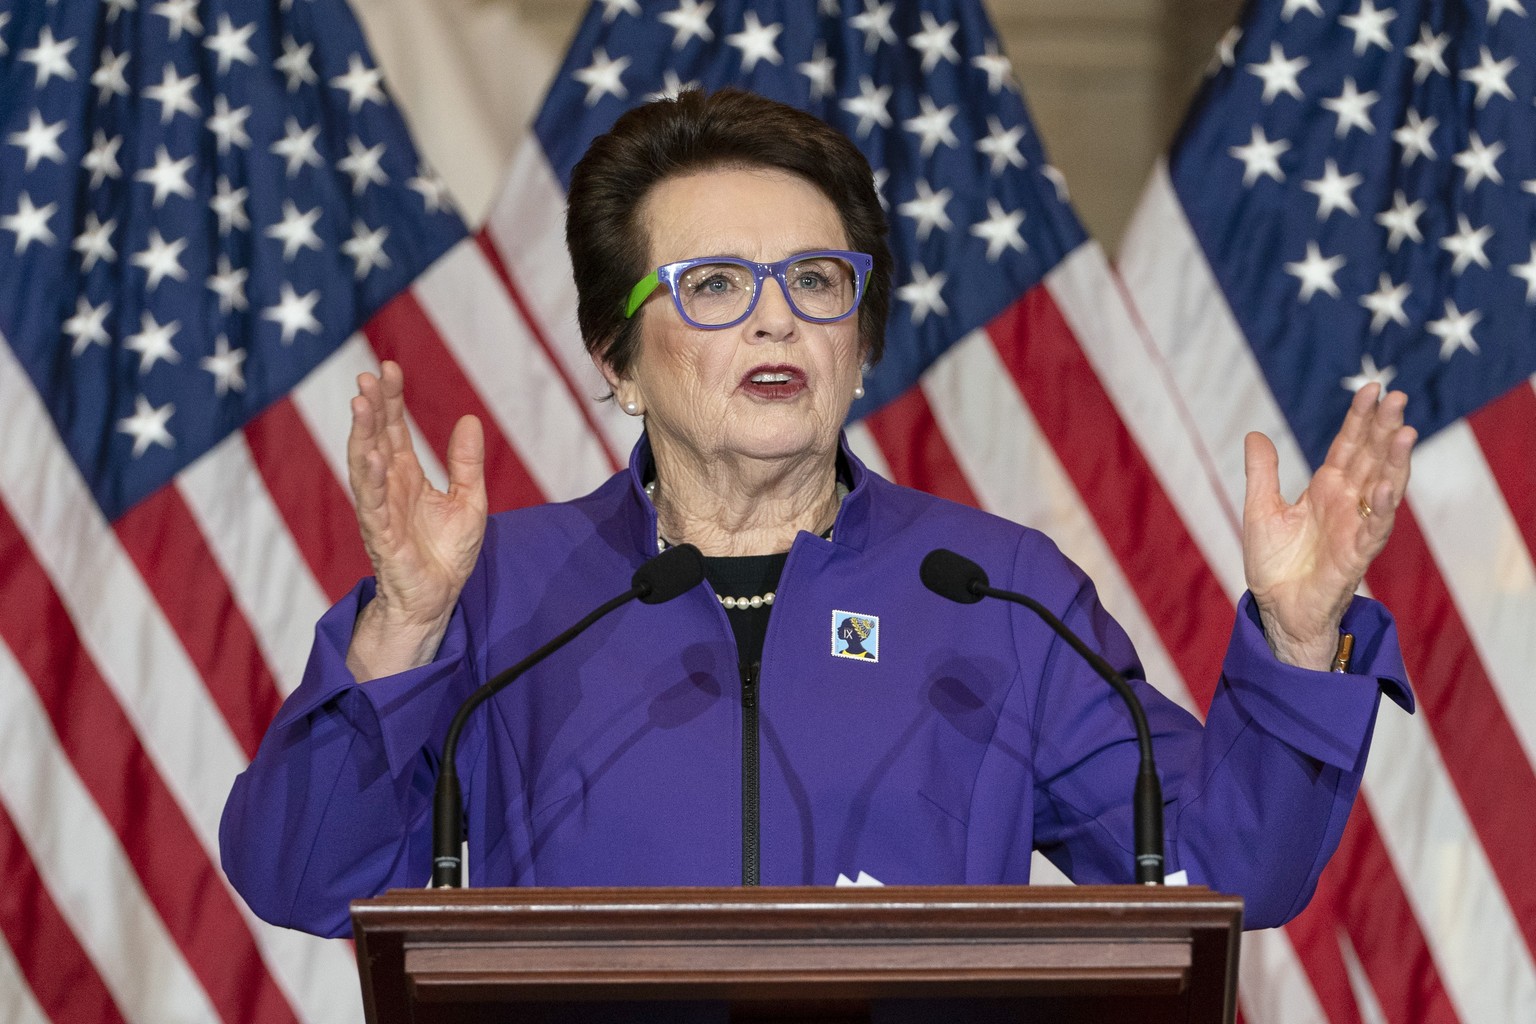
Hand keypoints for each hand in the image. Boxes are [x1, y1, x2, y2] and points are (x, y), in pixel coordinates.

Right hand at [344, 361, 486, 680]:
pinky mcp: (381, 536)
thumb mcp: (469, 499)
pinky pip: (373, 504)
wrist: (438, 598)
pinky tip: (371, 454)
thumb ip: (466, 462)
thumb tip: (469, 418)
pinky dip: (371, 479)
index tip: (388, 367)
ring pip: (364, 466)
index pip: (394, 428)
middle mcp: (388, 487)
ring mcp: (381, 510)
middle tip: (367, 375)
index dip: (391, 399)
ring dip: (361, 434)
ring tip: (361, 402)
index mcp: (406, 475)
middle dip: (371, 406)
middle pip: (375, 438)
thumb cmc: (447, 552)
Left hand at [1242, 384, 1415, 669]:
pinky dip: (1382, 508)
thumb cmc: (1273, 563)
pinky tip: (1387, 486)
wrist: (1276, 607)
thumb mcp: (1260, 510)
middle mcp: (1347, 502)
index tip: (1371, 389)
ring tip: (1405, 432)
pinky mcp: (1357, 554)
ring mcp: (1355, 526)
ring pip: (1383, 487)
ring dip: (1395, 461)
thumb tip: (1255, 434)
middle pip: (1371, 458)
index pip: (1348, 446)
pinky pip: (1374, 528)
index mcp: (1326, 489)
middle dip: (1384, 428)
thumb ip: (1262, 473)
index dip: (1359, 419)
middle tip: (1398, 396)